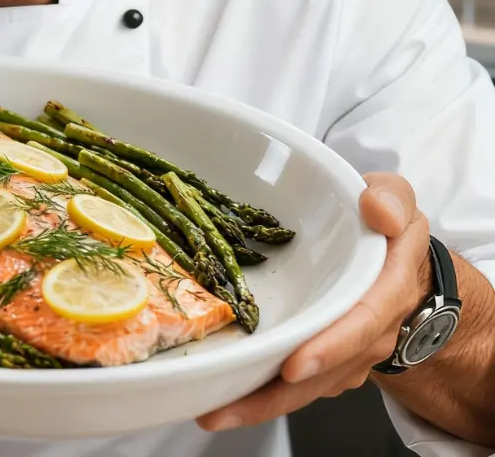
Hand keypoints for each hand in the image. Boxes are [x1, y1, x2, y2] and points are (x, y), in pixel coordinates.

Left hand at [197, 172, 430, 432]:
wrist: (398, 265)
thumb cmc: (386, 227)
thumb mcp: (396, 200)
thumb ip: (391, 199)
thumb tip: (378, 211)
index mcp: (386, 288)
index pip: (361, 323)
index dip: (330, 347)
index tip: (293, 365)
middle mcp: (369, 330)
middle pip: (325, 372)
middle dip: (278, 394)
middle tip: (226, 405)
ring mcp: (346, 352)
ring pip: (306, 388)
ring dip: (261, 403)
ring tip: (212, 411)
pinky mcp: (324, 360)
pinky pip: (296, 384)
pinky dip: (262, 395)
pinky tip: (223, 400)